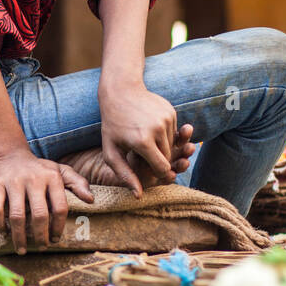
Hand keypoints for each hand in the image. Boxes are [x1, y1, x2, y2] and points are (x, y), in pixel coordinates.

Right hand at [0, 147, 93, 253]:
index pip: (60, 207)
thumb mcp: (59, 170)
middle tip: (41, 247)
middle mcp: (34, 179)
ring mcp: (14, 181)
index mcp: (52, 177)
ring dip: (19, 237)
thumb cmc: (38, 168)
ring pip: (17, 216)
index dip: (59, 227)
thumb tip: (91, 200)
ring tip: (21, 249)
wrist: (8, 154)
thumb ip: (77, 183)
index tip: (56, 240)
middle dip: (41, 236)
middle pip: (40, 215)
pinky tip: (5, 233)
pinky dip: (0, 225)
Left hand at [98, 81, 194, 195]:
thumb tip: (139, 196)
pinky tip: (149, 126)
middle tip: (142, 152)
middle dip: (158, 159)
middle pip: (168, 158)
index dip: (156, 173)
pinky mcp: (171, 111)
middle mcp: (158, 130)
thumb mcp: (111, 151)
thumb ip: (125, 175)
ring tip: (143, 137)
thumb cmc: (112, 124)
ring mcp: (166, 119)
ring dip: (161, 146)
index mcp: (143, 142)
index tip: (148, 169)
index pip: (162, 169)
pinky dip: (164, 134)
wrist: (121, 90)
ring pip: (172, 145)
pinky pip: (173, 131)